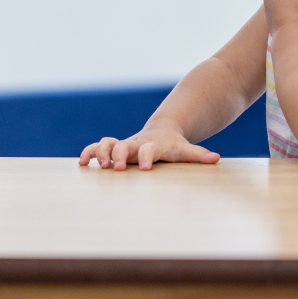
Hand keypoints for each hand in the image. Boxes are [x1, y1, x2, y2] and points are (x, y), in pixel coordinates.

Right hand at [78, 122, 219, 170]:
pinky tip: (81, 163)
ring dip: (100, 152)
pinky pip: (98, 148)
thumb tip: (216, 158)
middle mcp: (137, 144)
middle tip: (115, 167)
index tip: (144, 168)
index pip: (150, 150)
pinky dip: (89, 153)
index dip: (147, 156)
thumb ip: (198, 155)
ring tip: (95, 164)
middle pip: (125, 145)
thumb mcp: (186, 150)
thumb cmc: (174, 145)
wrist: (162, 130)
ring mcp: (124, 145)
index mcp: (154, 145)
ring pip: (107, 143)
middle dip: (118, 154)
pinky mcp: (114, 148)